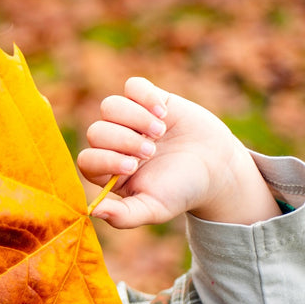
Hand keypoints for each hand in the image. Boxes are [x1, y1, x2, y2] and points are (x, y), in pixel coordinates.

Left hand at [79, 77, 279, 227]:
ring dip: (134, 117)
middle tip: (151, 151)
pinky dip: (146, 96)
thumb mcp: (154, 209)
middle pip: (96, 131)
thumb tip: (93, 212)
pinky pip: (132, 86)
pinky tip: (164, 113)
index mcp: (108, 171)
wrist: (217, 168)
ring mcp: (129, 120)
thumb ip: (124, 216)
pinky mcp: (149, 100)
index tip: (133, 166)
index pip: (87, 160)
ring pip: (110, 106)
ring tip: (160, 132)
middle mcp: (113, 144)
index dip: (105, 159)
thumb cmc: (182, 191)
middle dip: (123, 140)